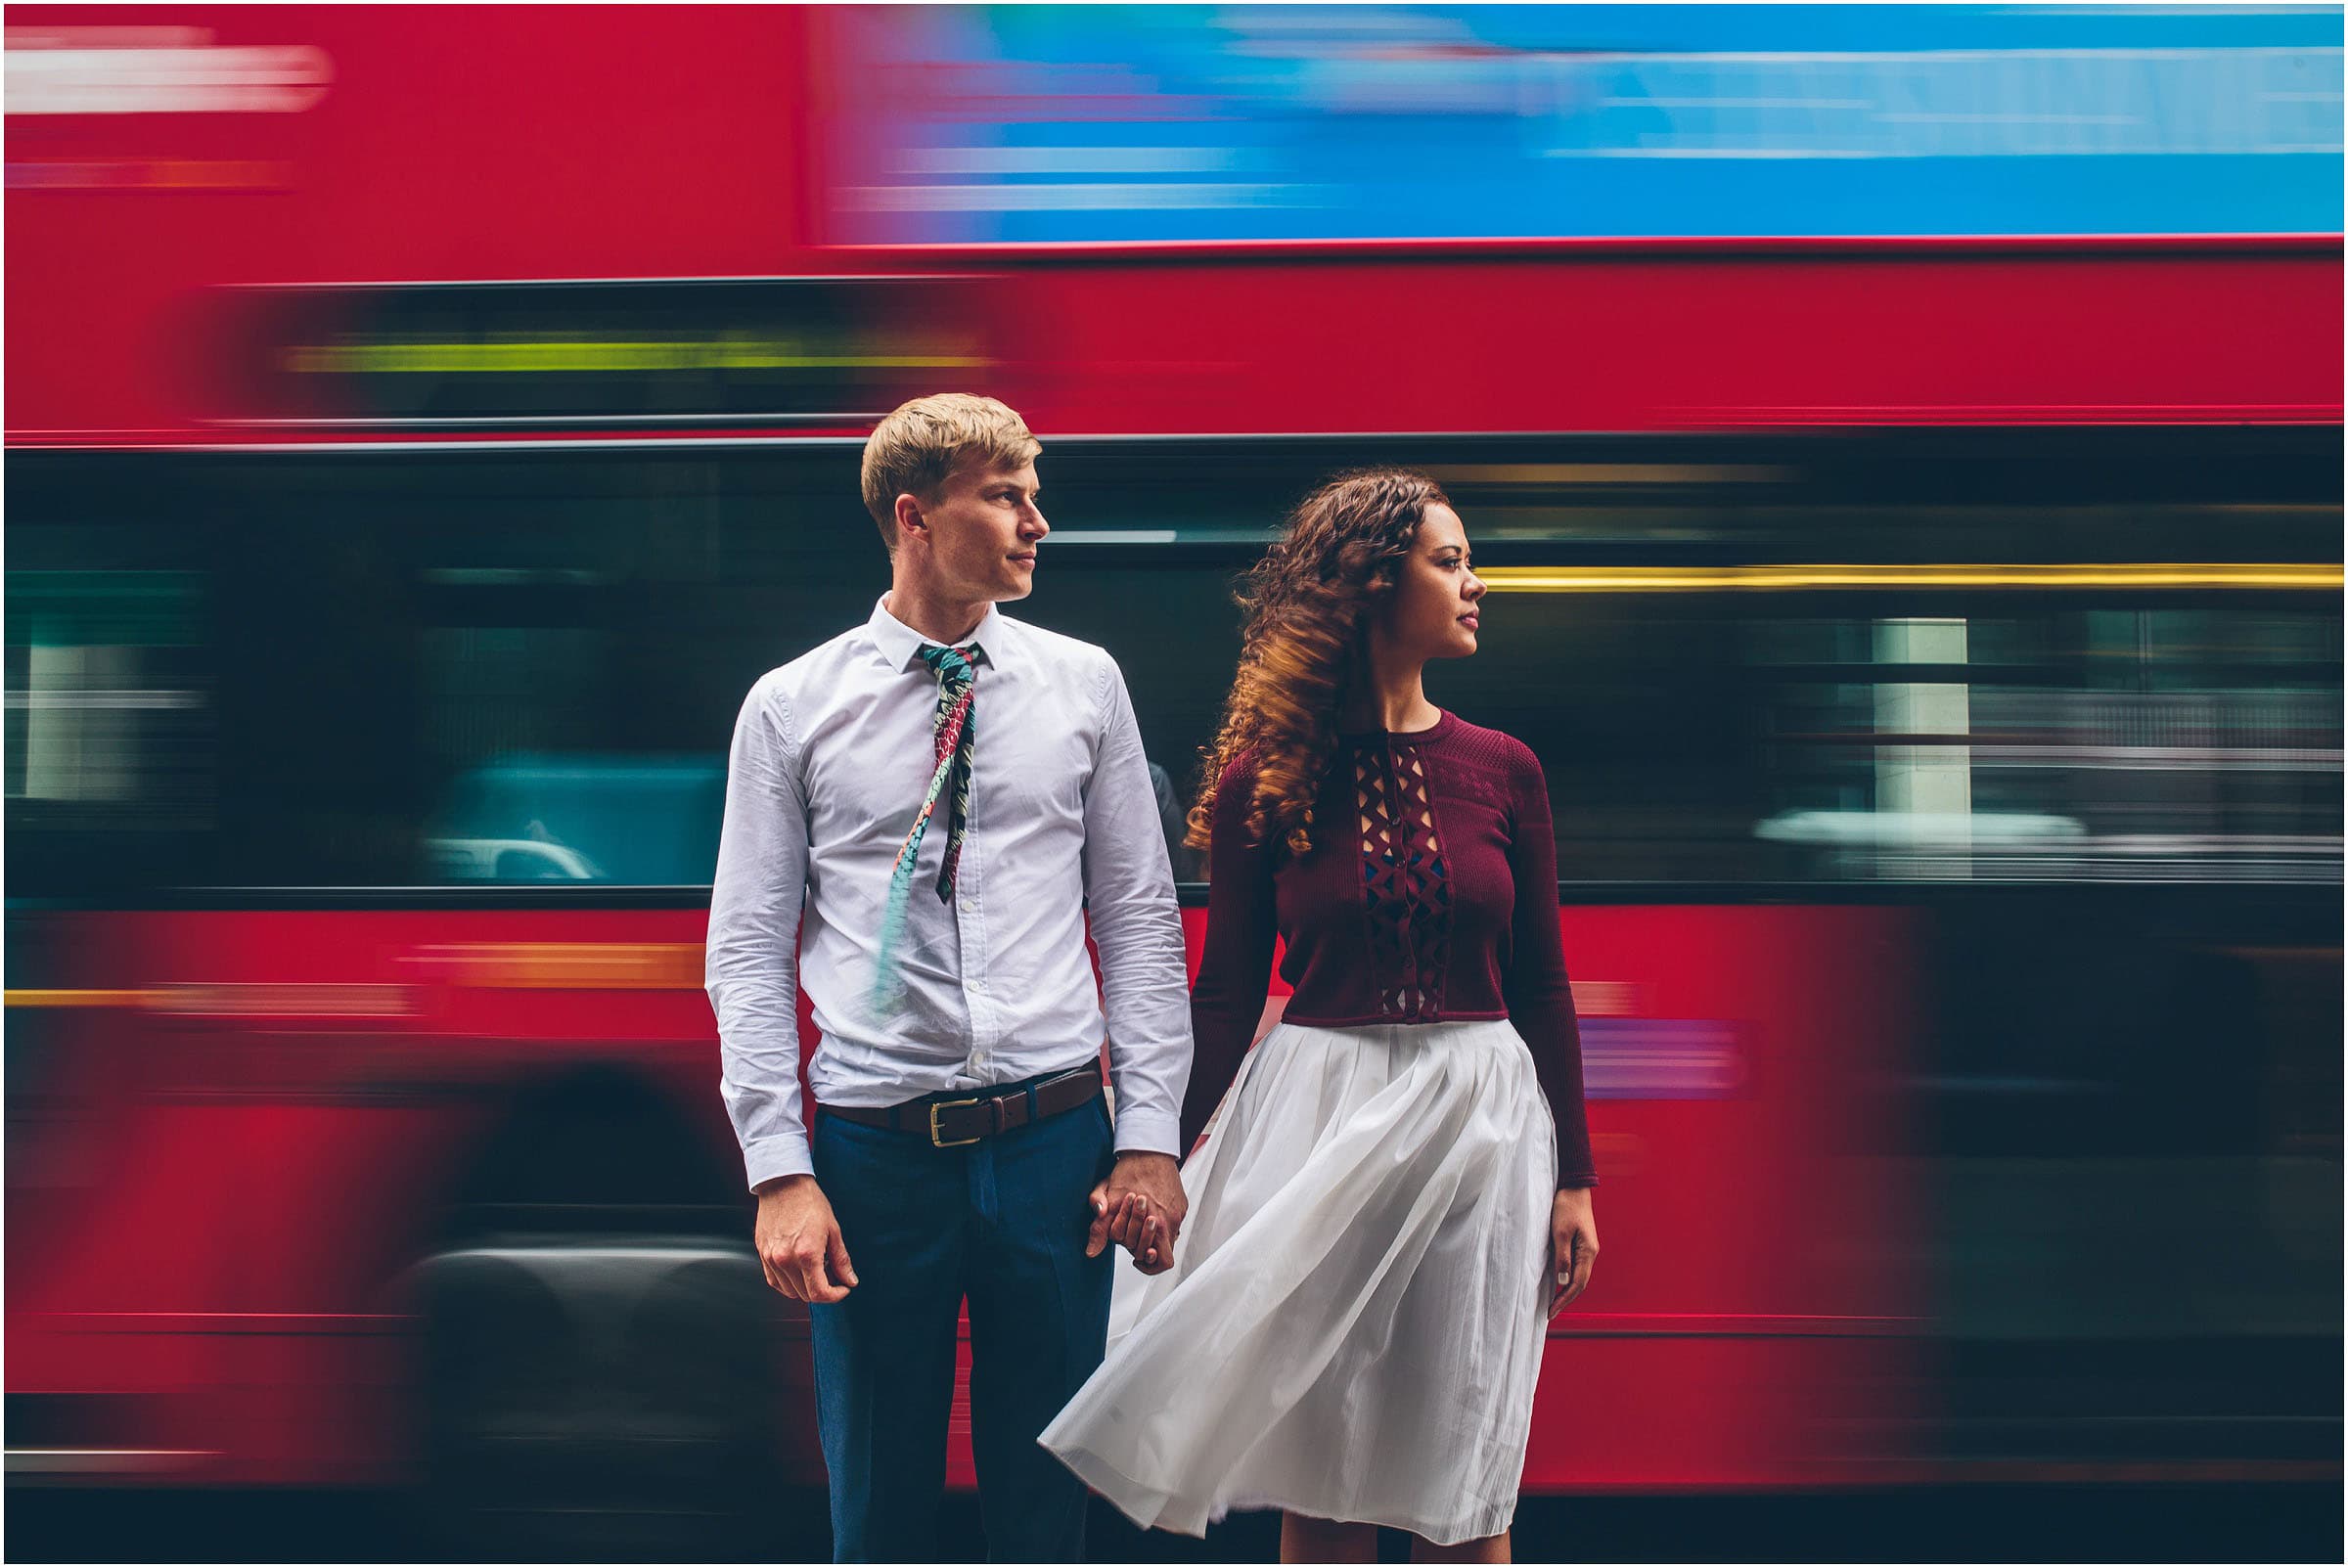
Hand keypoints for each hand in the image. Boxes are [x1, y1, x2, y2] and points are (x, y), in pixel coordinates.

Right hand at [754, 1174, 857, 1303]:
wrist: (784, 1184)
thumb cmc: (809, 1202)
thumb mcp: (833, 1230)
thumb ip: (841, 1260)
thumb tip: (850, 1280)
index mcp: (806, 1254)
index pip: (820, 1294)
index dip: (835, 1296)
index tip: (843, 1289)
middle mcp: (785, 1260)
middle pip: (805, 1295)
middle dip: (823, 1291)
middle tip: (832, 1275)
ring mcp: (771, 1258)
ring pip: (789, 1291)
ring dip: (805, 1287)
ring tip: (815, 1268)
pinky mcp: (762, 1254)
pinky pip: (774, 1281)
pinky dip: (788, 1283)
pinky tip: (798, 1270)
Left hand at [1087, 1151, 1185, 1274]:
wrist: (1148, 1148)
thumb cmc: (1130, 1171)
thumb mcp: (1108, 1199)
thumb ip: (1100, 1228)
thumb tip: (1091, 1251)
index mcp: (1157, 1223)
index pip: (1160, 1262)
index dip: (1145, 1263)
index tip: (1135, 1258)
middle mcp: (1171, 1220)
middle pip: (1164, 1253)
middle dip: (1146, 1248)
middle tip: (1134, 1237)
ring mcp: (1178, 1212)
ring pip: (1169, 1238)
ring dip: (1154, 1236)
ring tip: (1140, 1222)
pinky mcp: (1182, 1205)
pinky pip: (1174, 1223)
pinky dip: (1161, 1222)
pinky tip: (1149, 1209)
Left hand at [1549, 1187, 1597, 1315]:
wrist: (1573, 1186)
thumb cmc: (1566, 1206)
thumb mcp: (1560, 1232)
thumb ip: (1562, 1257)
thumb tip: (1564, 1282)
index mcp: (1588, 1252)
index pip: (1577, 1284)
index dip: (1564, 1300)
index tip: (1551, 1312)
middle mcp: (1591, 1253)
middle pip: (1580, 1284)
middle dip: (1566, 1299)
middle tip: (1550, 1312)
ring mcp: (1587, 1248)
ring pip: (1579, 1276)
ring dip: (1567, 1291)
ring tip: (1553, 1302)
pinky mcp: (1581, 1243)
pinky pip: (1576, 1266)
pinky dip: (1568, 1278)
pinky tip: (1558, 1282)